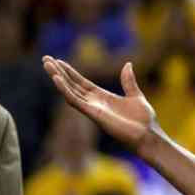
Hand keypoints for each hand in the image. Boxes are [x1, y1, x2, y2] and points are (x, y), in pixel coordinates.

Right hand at [42, 57, 156, 153]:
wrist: (148, 135)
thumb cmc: (143, 120)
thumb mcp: (135, 95)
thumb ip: (128, 81)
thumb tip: (128, 64)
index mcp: (102, 97)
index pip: (81, 82)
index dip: (70, 72)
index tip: (58, 61)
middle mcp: (94, 103)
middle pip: (71, 85)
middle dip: (58, 72)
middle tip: (45, 59)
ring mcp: (92, 109)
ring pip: (69, 91)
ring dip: (58, 78)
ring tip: (47, 65)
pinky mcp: (93, 114)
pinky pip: (75, 101)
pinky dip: (65, 90)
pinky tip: (56, 78)